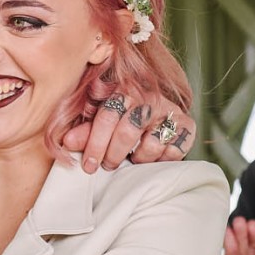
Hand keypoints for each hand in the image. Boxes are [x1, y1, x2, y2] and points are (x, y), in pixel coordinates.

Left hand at [61, 94, 195, 171]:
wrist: (159, 112)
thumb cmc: (123, 118)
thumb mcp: (102, 121)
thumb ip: (86, 131)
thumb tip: (67, 143)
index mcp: (124, 89)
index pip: (107, 117)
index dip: (95, 144)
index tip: (89, 165)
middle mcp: (149, 96)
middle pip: (127, 131)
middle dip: (114, 155)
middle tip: (108, 165)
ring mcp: (170, 110)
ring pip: (150, 145)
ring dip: (139, 158)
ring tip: (134, 157)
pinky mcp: (187, 126)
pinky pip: (172, 152)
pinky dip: (161, 160)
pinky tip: (154, 155)